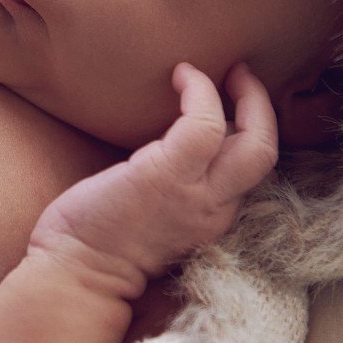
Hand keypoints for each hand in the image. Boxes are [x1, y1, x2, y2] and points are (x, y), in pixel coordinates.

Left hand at [29, 62, 278, 296]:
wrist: (76, 272)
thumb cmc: (99, 242)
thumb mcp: (155, 218)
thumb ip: (175, 190)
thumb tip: (165, 148)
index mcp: (213, 218)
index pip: (250, 170)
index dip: (248, 132)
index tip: (229, 108)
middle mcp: (216, 209)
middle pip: (266, 153)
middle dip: (263, 107)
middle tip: (242, 77)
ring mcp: (197, 194)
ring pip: (255, 141)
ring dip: (247, 96)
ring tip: (220, 71)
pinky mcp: (168, 175)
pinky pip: (204, 122)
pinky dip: (200, 91)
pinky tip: (180, 76)